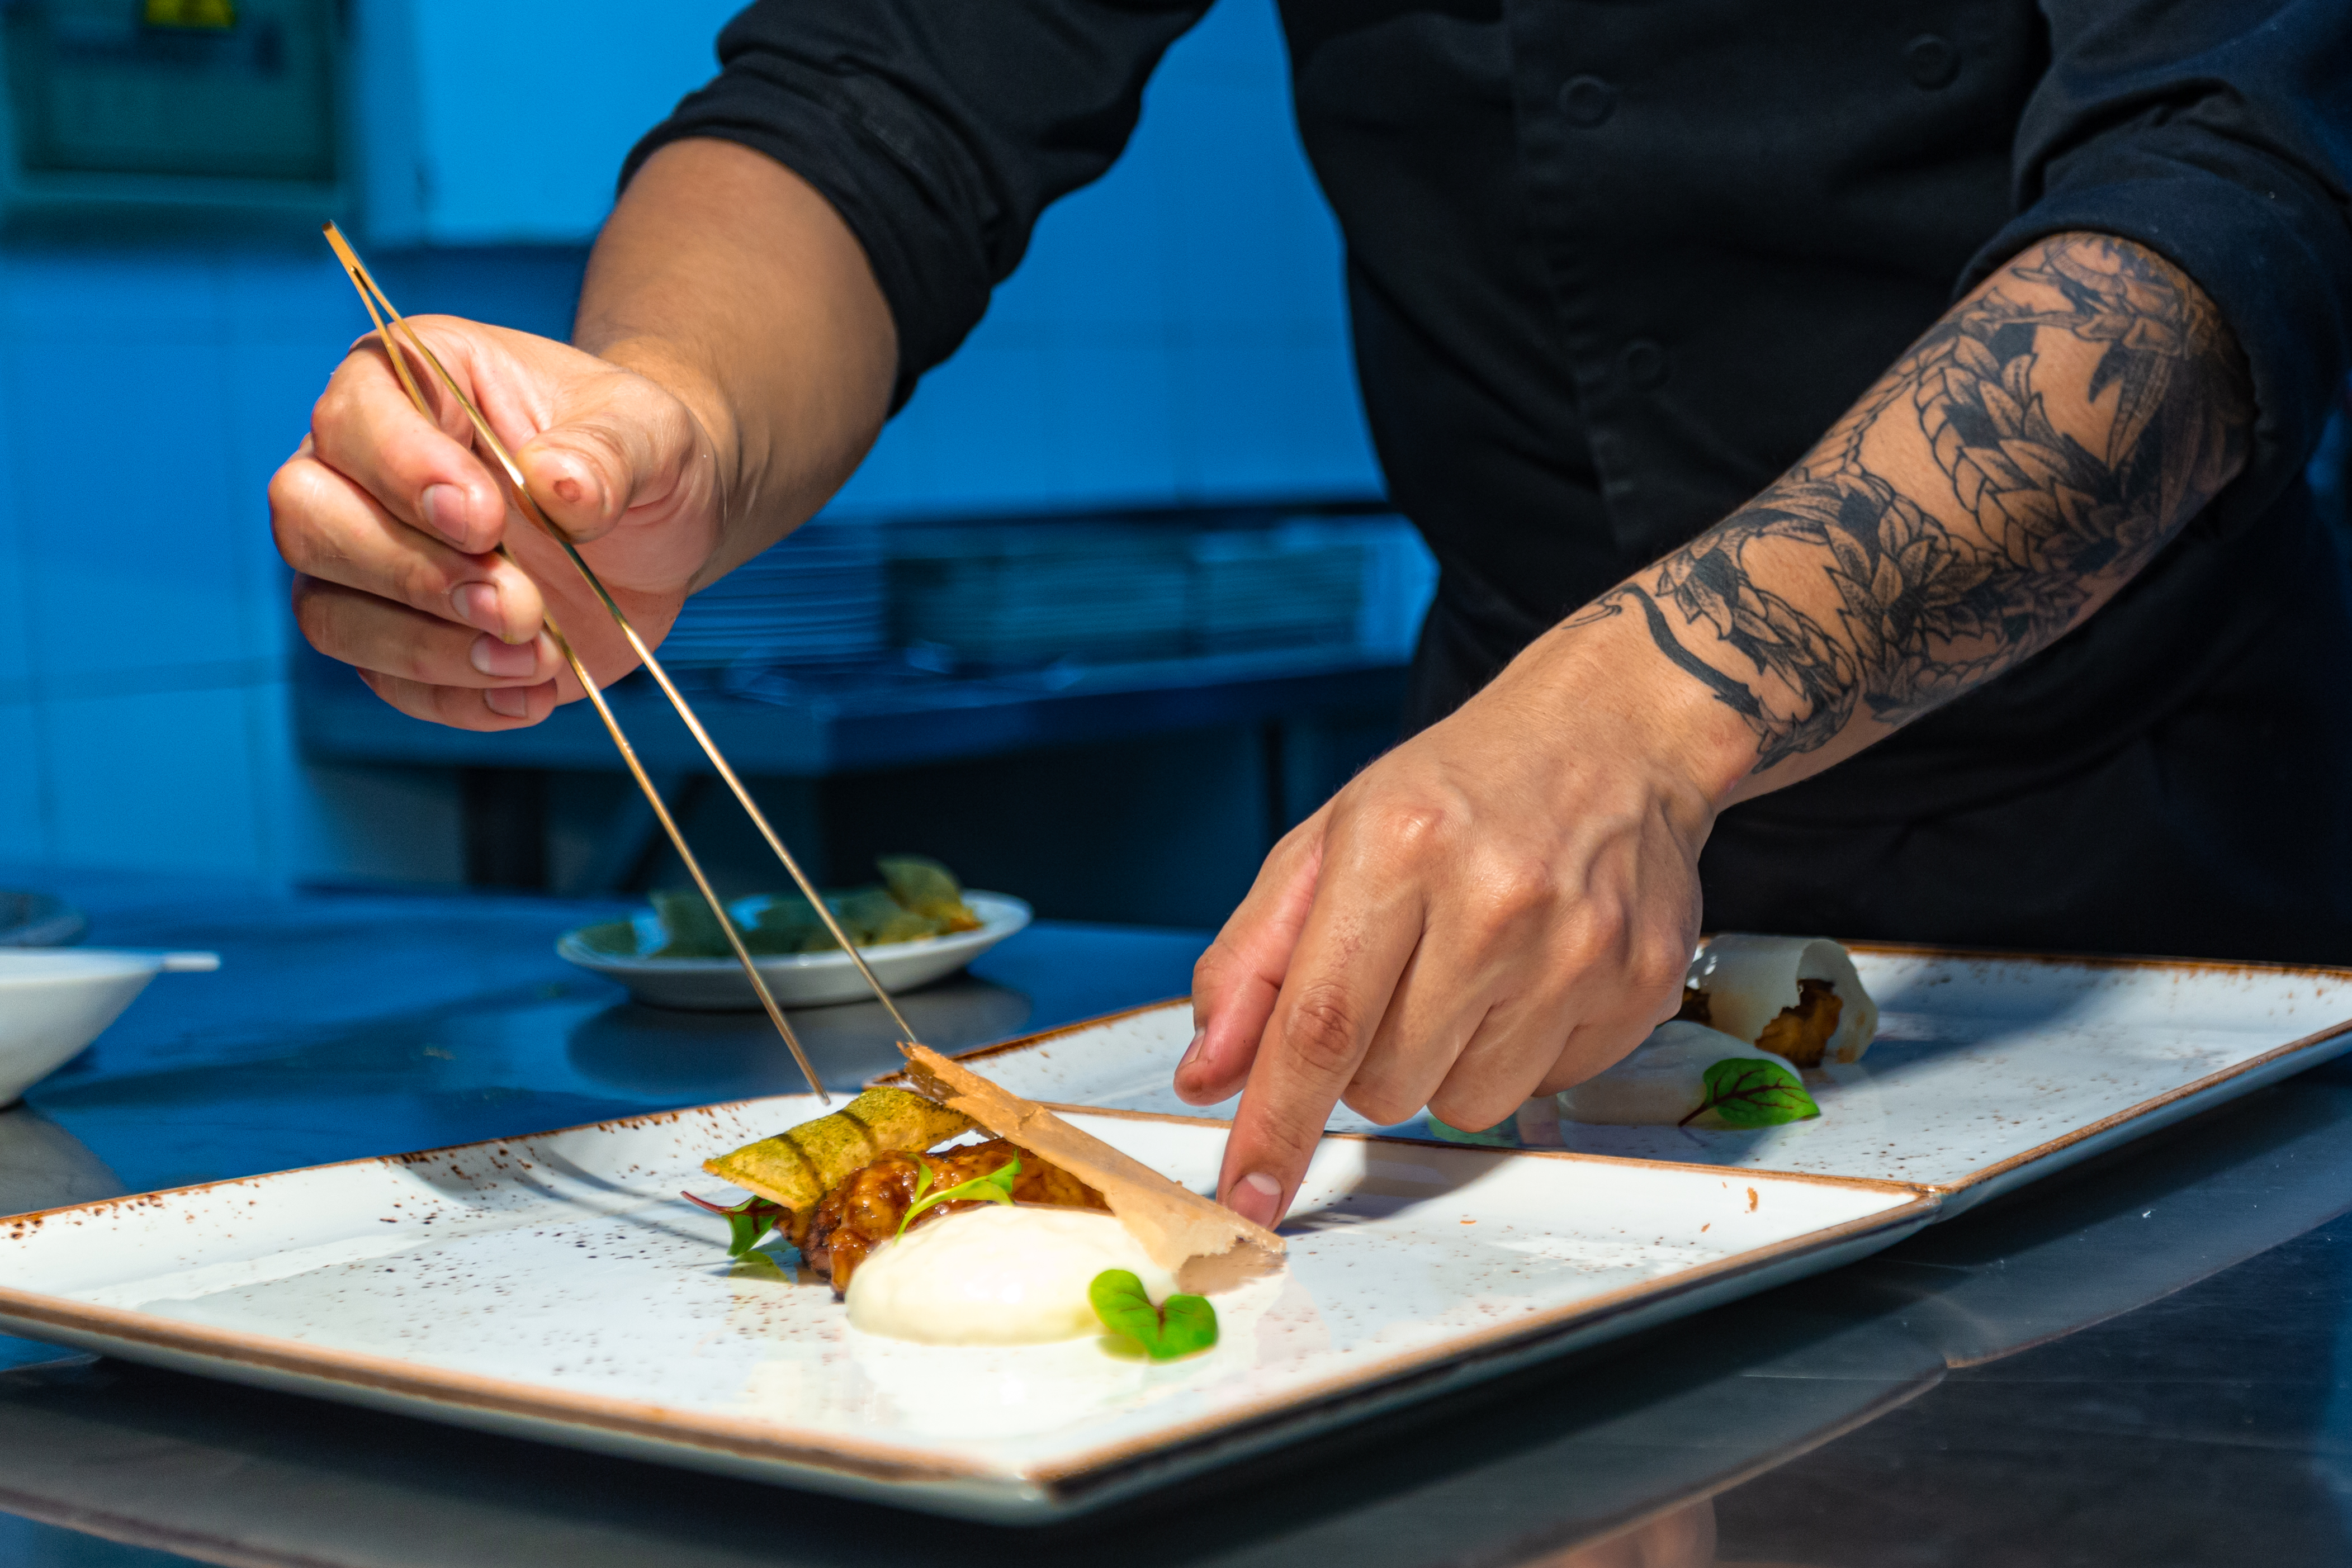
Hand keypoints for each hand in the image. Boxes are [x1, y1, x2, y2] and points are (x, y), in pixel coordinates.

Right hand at [268, 316, 725, 727]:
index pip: (353, 418)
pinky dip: (457, 699)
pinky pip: (386, 682)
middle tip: (521, 605)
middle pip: (308, 519)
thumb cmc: (637, 454)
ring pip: (328, 612)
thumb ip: (608, 452)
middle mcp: (360, 466)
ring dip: (431, 650)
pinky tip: (533, 696)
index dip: (404, 472)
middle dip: (412, 574)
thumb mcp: (651, 432)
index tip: (486, 519)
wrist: (657, 527)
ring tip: (538, 657)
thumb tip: (558, 486)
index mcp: (412, 380)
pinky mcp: (397, 634)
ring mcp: (366, 557)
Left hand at [1176, 612, 1753, 1226]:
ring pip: (1464, 1104)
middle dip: (1368, 1060)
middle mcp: (1496, 899)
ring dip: (1444, 1063)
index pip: (1320, 1025)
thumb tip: (1208, 1074)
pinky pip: (1543, 1090)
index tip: (1248, 1197)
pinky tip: (1530, 974)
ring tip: (1470, 970)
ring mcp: (1580, 948)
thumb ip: (1253, 961)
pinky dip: (1518, 1053)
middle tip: (1399, 978)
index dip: (1276, 1125)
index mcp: (1398, 847)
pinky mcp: (1641, 985)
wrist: (1614, 732)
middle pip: (1388, 1083)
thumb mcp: (1328, 843)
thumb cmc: (1459, 789)